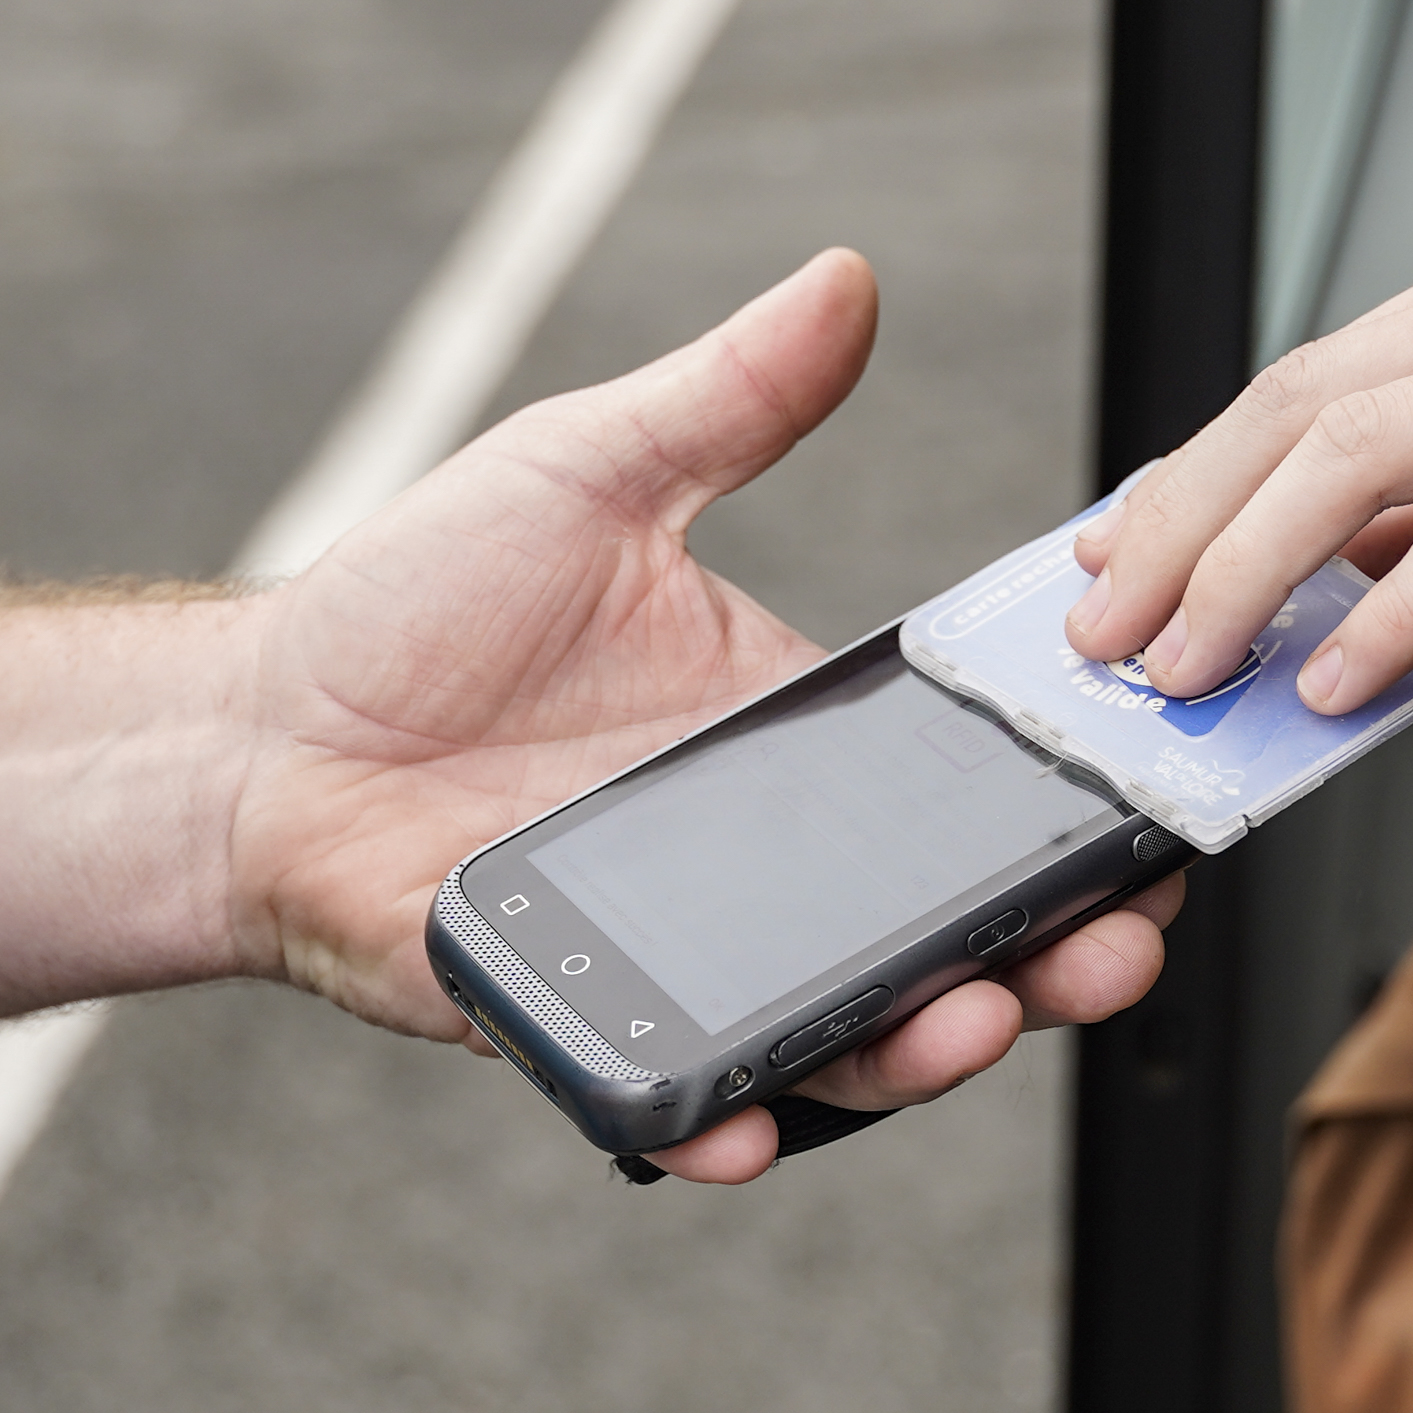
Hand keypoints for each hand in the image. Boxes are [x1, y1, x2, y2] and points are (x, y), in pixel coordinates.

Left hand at [231, 248, 1178, 1185]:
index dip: (1073, 821)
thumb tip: (843, 280)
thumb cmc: (410, 607)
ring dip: (918, 1048)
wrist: (256, 733)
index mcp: (794, 746)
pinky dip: (718, 1127)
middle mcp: (763, 874)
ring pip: (837, 1037)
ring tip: (968, 1025)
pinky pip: (672, 1100)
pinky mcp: (581, 1030)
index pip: (972, 795)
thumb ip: (726, 398)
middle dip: (1050, 960)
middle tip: (1108, 951)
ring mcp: (682, 963)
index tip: (1156, 823)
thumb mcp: (586, 473)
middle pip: (944, 937)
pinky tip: (747, 1132)